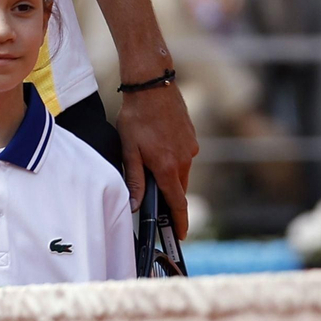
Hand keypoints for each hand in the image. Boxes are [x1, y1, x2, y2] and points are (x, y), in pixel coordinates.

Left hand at [116, 82, 197, 237]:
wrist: (153, 85)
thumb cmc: (136, 117)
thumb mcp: (129, 149)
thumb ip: (135, 179)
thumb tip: (136, 204)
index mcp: (168, 167)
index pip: (177, 203)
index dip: (179, 222)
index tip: (180, 235)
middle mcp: (185, 160)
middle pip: (178, 188)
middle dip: (169, 197)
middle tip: (156, 202)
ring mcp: (191, 148)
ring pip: (181, 172)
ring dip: (169, 175)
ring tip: (149, 163)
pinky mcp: (192, 137)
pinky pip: (184, 156)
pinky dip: (173, 159)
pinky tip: (158, 146)